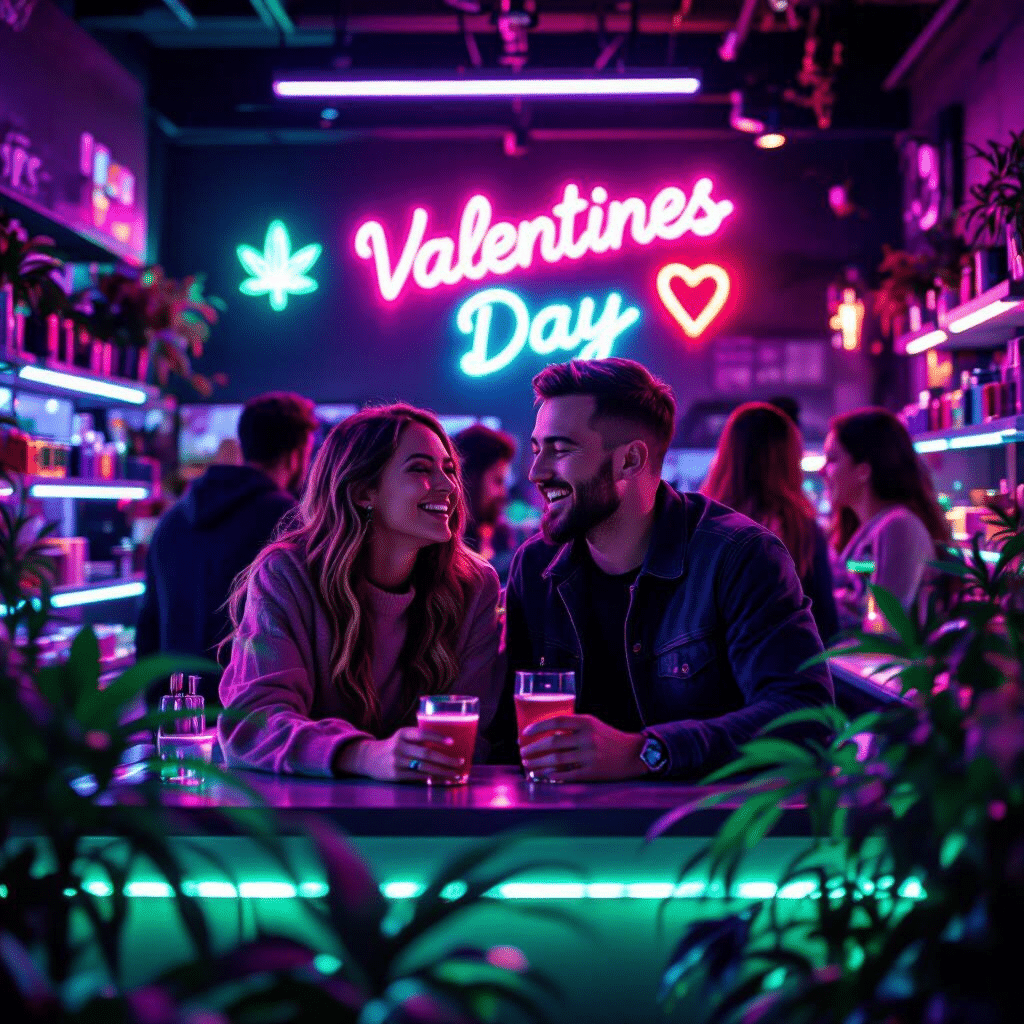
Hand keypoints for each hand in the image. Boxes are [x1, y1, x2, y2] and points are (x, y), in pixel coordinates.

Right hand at [335, 727, 465, 782]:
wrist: (368, 758)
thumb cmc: (393, 746)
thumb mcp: (402, 737)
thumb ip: (419, 739)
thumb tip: (447, 746)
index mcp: (403, 733)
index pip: (422, 734)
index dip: (438, 737)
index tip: (452, 742)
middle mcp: (399, 746)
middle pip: (427, 754)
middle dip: (446, 759)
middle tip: (460, 762)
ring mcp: (397, 761)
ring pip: (425, 768)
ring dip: (443, 772)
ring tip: (456, 775)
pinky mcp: (396, 775)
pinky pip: (418, 777)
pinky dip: (432, 778)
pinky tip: (442, 779)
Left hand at [519, 714, 646, 781]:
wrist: (633, 754)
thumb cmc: (608, 737)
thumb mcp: (593, 724)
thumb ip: (573, 727)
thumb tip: (546, 734)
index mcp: (586, 722)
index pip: (557, 721)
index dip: (538, 726)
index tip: (524, 733)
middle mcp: (587, 738)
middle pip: (552, 743)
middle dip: (533, 749)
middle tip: (522, 753)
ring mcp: (590, 756)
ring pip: (556, 760)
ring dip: (538, 763)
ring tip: (528, 765)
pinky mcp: (592, 772)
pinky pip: (567, 774)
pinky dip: (552, 775)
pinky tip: (544, 775)